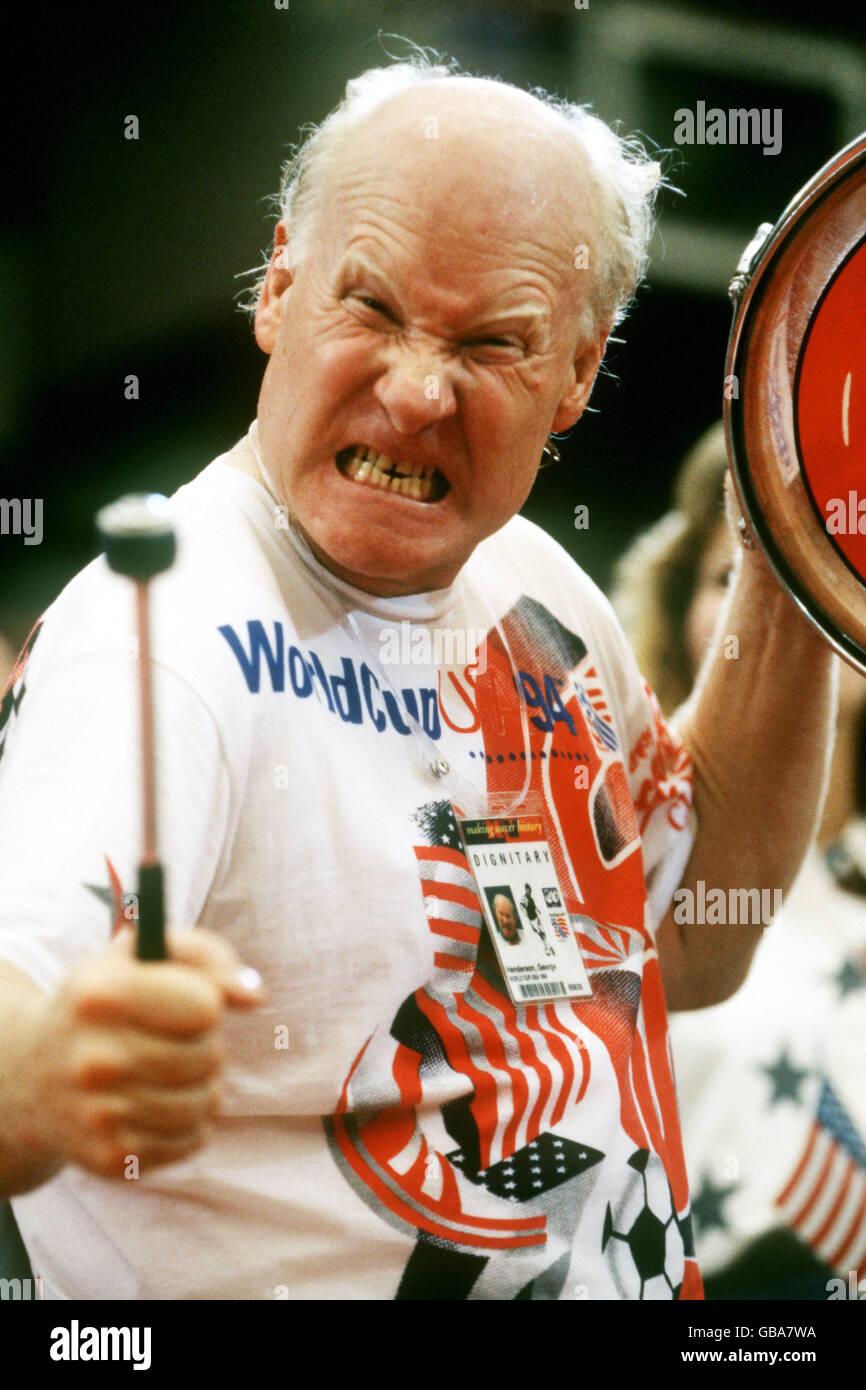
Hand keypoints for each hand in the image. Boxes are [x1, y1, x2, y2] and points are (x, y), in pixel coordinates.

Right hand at [8, 928, 262, 1180]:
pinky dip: (190, 1123)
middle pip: (210, 1057)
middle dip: (204, 1045)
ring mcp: (99, 1115)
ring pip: (206, 1103)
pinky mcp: (111, 1158)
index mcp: (101, 995)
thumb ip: (207, 957)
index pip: (205, 1007)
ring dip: (203, 1086)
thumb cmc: (105, 1001)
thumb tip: (254, 996)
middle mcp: (94, 1058)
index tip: (182, 1003)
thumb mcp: (143, 956)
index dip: (204, 1002)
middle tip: (173, 1041)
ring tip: (172, 1073)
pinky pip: (192, 1140)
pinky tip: (159, 1104)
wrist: (31, 1072)